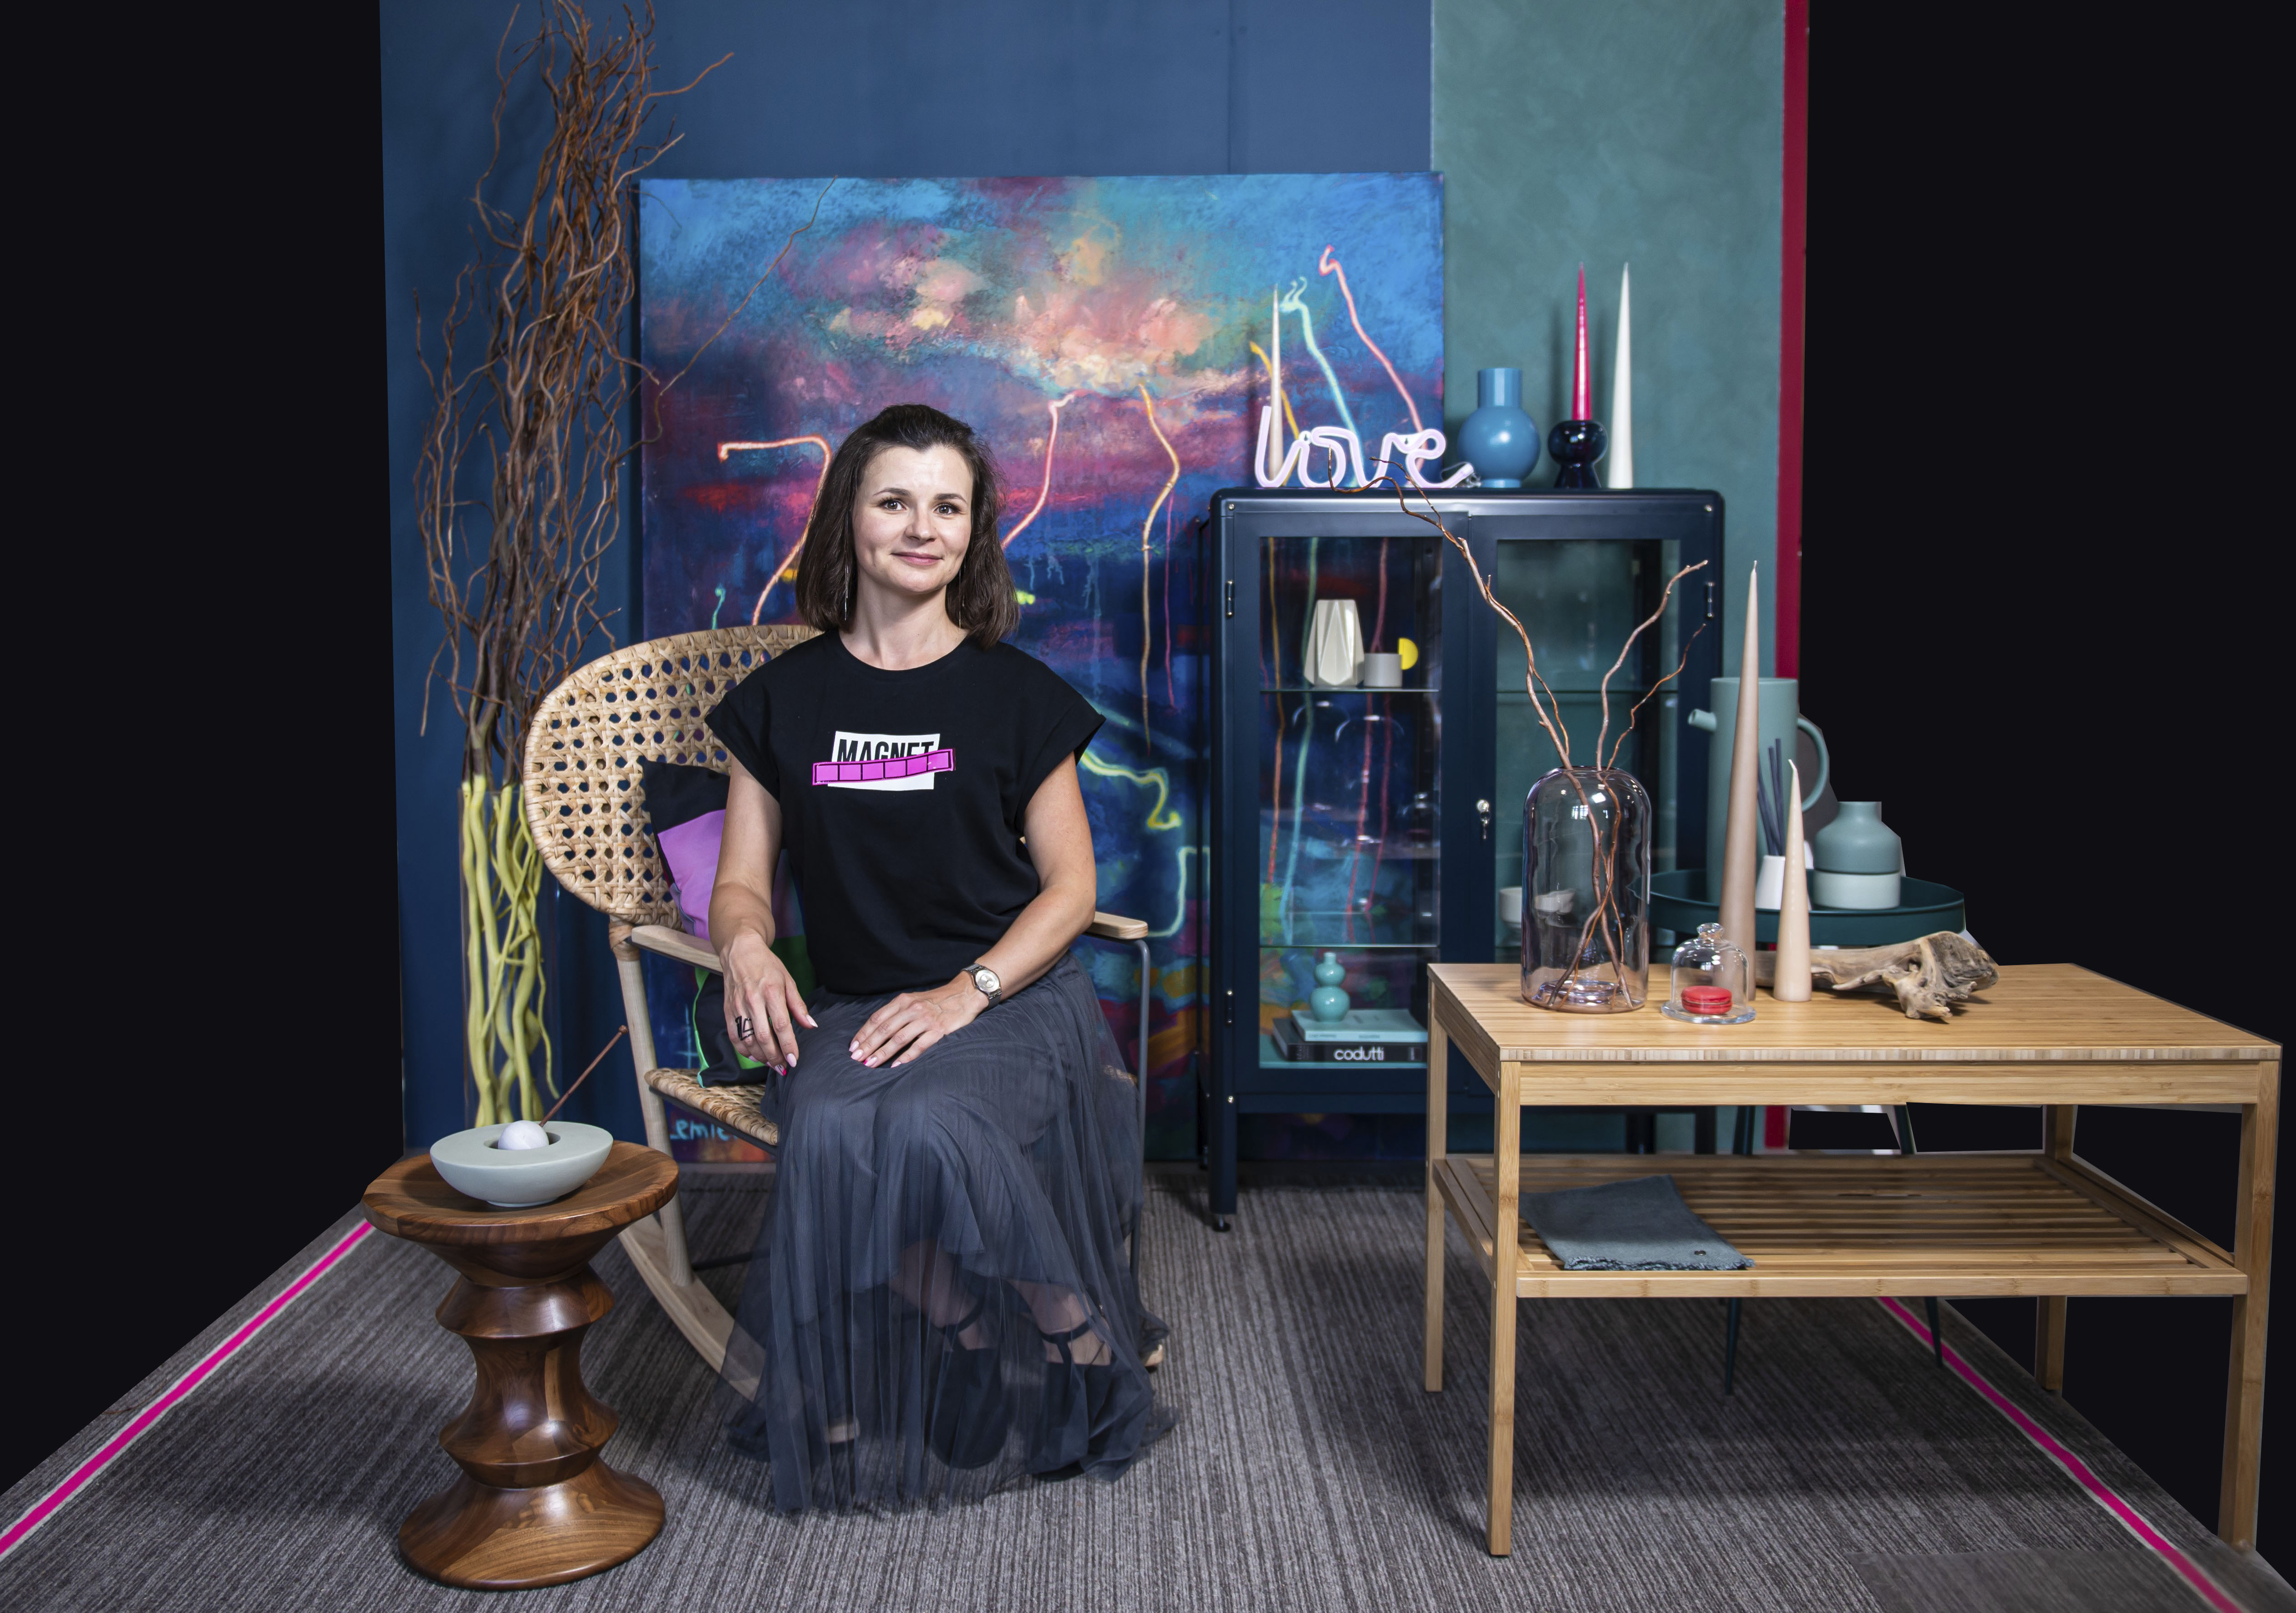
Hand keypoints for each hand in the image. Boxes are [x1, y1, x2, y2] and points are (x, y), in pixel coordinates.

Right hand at [720, 929, 816, 1070]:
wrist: (739, 952)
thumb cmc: (767, 966)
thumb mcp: (788, 981)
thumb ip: (798, 1005)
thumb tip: (811, 1026)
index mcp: (772, 992)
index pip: (781, 1025)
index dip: (788, 1046)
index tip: (794, 1060)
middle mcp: (753, 1000)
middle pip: (764, 1037)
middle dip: (775, 1057)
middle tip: (784, 1067)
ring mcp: (737, 1006)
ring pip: (748, 1040)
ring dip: (760, 1057)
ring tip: (772, 1064)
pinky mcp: (727, 1009)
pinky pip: (734, 1036)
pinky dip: (743, 1050)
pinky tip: (754, 1056)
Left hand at [850, 975, 985, 1067]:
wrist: (965, 994)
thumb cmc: (937, 999)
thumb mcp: (914, 999)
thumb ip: (898, 1012)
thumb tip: (877, 1030)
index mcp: (904, 1000)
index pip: (878, 1018)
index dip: (864, 1033)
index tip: (854, 1046)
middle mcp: (912, 1009)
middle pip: (885, 1029)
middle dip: (868, 1045)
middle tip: (856, 1058)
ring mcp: (926, 1019)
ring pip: (899, 1038)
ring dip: (883, 1052)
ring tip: (870, 1063)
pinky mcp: (938, 1030)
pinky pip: (919, 1045)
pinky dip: (906, 1056)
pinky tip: (895, 1065)